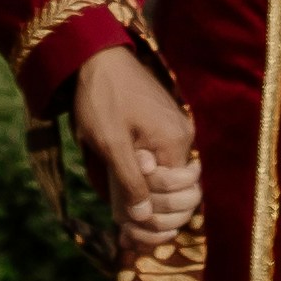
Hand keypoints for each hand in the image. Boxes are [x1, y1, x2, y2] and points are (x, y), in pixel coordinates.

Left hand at [75, 45, 202, 241]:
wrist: (96, 57)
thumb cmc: (101, 99)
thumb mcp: (110, 144)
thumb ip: (130, 181)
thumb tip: (145, 217)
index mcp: (175, 141)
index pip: (178, 194)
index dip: (154, 212)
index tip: (127, 223)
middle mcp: (183, 135)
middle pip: (181, 189)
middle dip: (156, 209)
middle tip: (125, 223)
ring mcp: (176, 128)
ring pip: (172, 177)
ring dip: (152, 196)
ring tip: (124, 209)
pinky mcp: (165, 124)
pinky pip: (164, 160)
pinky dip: (150, 178)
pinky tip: (129, 187)